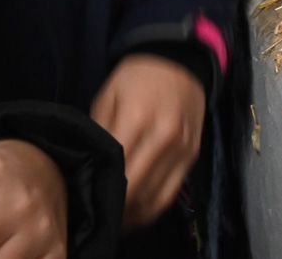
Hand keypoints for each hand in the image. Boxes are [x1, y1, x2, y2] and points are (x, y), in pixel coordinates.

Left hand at [90, 54, 205, 229]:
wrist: (179, 61)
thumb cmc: (136, 78)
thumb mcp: (107, 97)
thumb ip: (99, 133)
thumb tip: (89, 169)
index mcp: (136, 119)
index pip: (116, 172)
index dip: (102, 195)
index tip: (88, 205)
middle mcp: (163, 138)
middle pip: (136, 191)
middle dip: (117, 211)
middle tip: (99, 218)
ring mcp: (181, 148)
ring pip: (155, 199)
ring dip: (134, 216)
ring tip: (116, 221)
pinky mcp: (192, 155)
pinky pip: (171, 192)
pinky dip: (153, 208)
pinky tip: (138, 212)